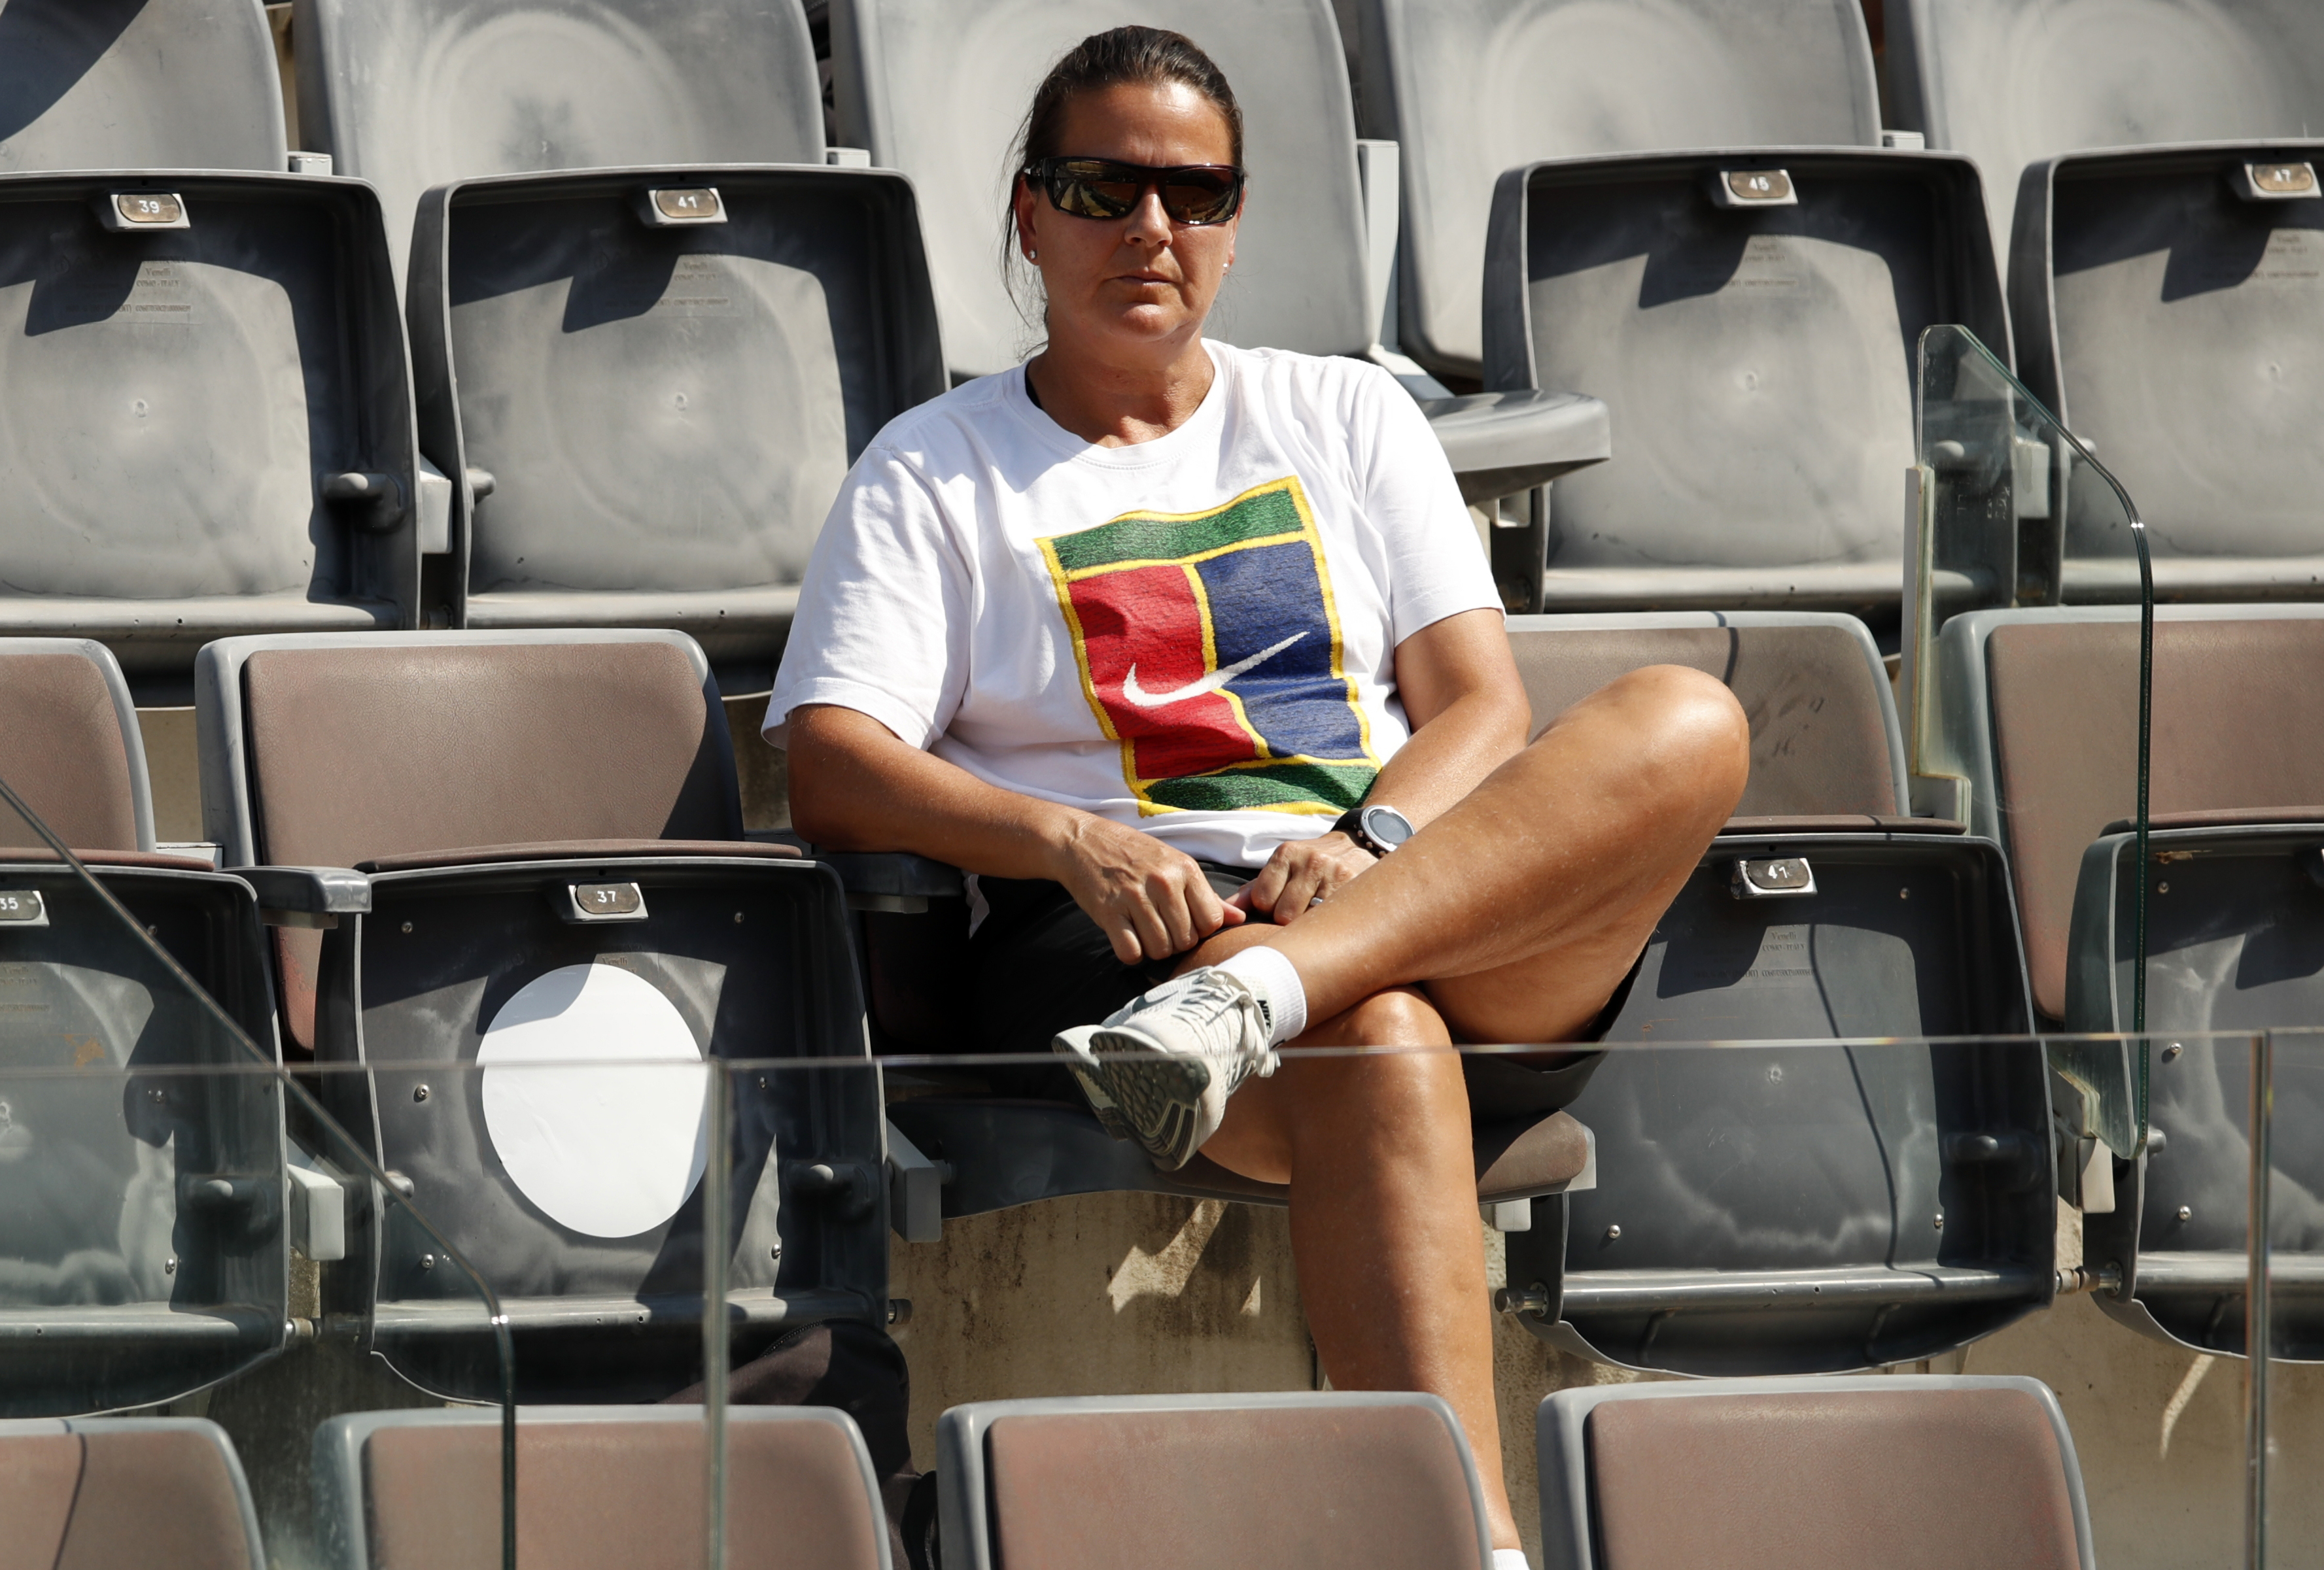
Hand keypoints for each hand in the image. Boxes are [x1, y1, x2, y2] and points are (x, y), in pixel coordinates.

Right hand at [1050, 814, 1244, 963]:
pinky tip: (1126, 937)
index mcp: (1185, 869)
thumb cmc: (1134, 854)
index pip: (1211, 922)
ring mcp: (1134, 897)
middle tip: (1159, 928)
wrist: (1083, 840)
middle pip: (1186, 940)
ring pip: (1160, 949)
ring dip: (1152, 949)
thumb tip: (1239, 919)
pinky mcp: (1108, 911)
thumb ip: (1206, 894)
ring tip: (1143, 932)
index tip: (1184, 922)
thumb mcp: (1174, 864)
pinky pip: (1131, 952)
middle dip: (1175, 943)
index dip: (1199, 930)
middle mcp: (1163, 882)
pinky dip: (1130, 953)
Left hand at [1230, 832, 1376, 924]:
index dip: (1269, 909)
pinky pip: (1328, 920)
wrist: (1360, 844)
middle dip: (1288, 919)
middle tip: (1301, 909)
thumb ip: (1254, 889)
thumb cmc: (1312, 864)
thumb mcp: (1283, 867)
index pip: (1262, 900)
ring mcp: (1333, 873)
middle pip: (1283, 914)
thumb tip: (1226, 910)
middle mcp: (1309, 861)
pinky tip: (1330, 914)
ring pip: (1306, 921)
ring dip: (1308, 923)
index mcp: (1286, 854)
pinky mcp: (1353, 886)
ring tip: (1315, 912)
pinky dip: (1326, 923)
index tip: (1280, 903)